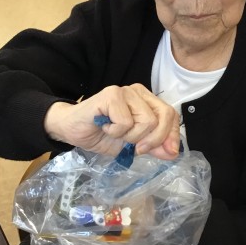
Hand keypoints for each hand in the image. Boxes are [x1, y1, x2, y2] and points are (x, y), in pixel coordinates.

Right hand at [44, 84, 179, 159]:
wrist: (72, 130)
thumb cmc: (101, 135)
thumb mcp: (132, 145)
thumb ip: (153, 146)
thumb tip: (173, 152)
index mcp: (147, 101)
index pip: (172, 115)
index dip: (173, 135)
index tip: (169, 152)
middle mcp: (139, 92)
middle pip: (164, 116)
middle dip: (153, 139)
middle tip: (135, 147)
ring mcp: (126, 91)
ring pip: (147, 121)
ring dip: (130, 137)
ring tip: (115, 133)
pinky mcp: (112, 95)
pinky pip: (126, 122)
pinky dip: (116, 132)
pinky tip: (105, 126)